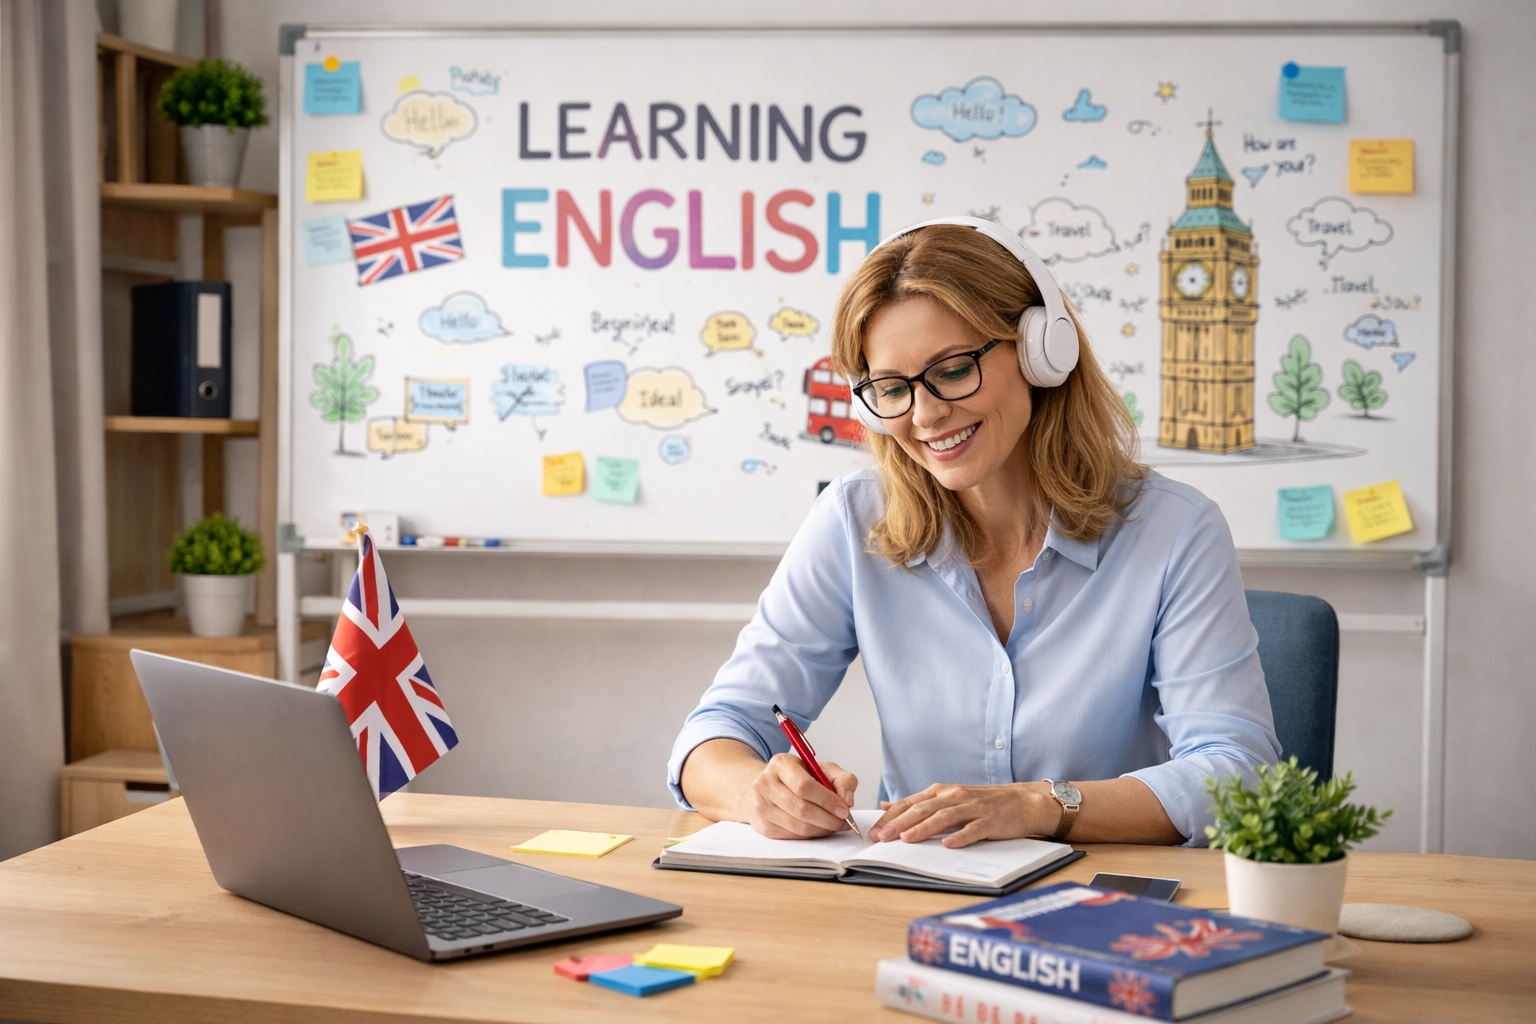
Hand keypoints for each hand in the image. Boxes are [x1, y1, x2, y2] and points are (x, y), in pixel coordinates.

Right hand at [737, 753, 857, 839]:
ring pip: (798, 826)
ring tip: (834, 825)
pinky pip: (793, 836)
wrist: (767, 787)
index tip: (844, 809)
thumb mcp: (822, 769)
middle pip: (801, 808)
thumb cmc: (797, 778)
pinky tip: (819, 828)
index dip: (827, 800)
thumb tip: (847, 799)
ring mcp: (761, 806)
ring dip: (822, 829)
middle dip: (828, 819)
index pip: (805, 786)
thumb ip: (842, 779)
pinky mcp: (763, 826)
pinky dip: (811, 834)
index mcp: (781, 764)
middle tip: (843, 822)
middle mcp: (765, 784)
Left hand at [870, 782, 1055, 848]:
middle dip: (899, 824)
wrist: (1023, 801)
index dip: (891, 818)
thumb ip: (920, 803)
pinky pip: (974, 829)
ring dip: (924, 828)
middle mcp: (955, 796)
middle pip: (923, 810)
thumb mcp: (949, 798)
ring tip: (906, 839)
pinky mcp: (992, 820)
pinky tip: (948, 845)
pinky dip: (961, 837)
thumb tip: (888, 807)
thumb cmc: (983, 803)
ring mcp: (974, 808)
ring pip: (944, 817)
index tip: (873, 832)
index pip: (911, 804)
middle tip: (881, 838)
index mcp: (942, 792)